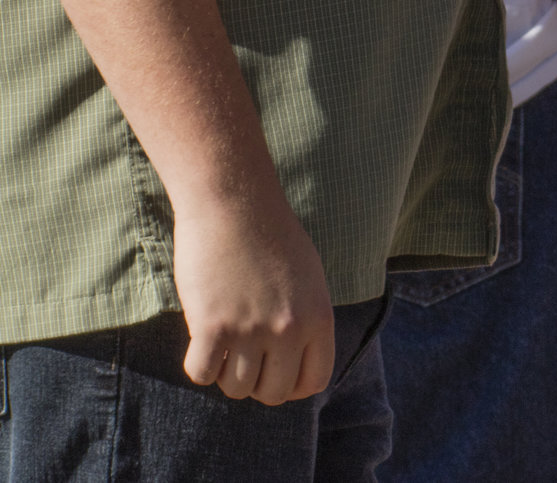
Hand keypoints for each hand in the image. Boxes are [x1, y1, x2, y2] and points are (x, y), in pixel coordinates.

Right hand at [172, 187, 335, 403]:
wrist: (235, 204)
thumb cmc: (271, 236)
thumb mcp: (309, 279)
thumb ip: (305, 319)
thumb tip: (294, 362)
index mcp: (319, 318)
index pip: (314, 381)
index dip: (292, 385)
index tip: (275, 374)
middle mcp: (289, 329)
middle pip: (274, 393)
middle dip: (257, 384)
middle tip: (244, 360)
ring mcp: (251, 331)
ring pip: (236, 388)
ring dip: (226, 374)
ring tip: (224, 344)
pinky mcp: (212, 327)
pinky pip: (201, 374)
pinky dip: (198, 365)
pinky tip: (201, 342)